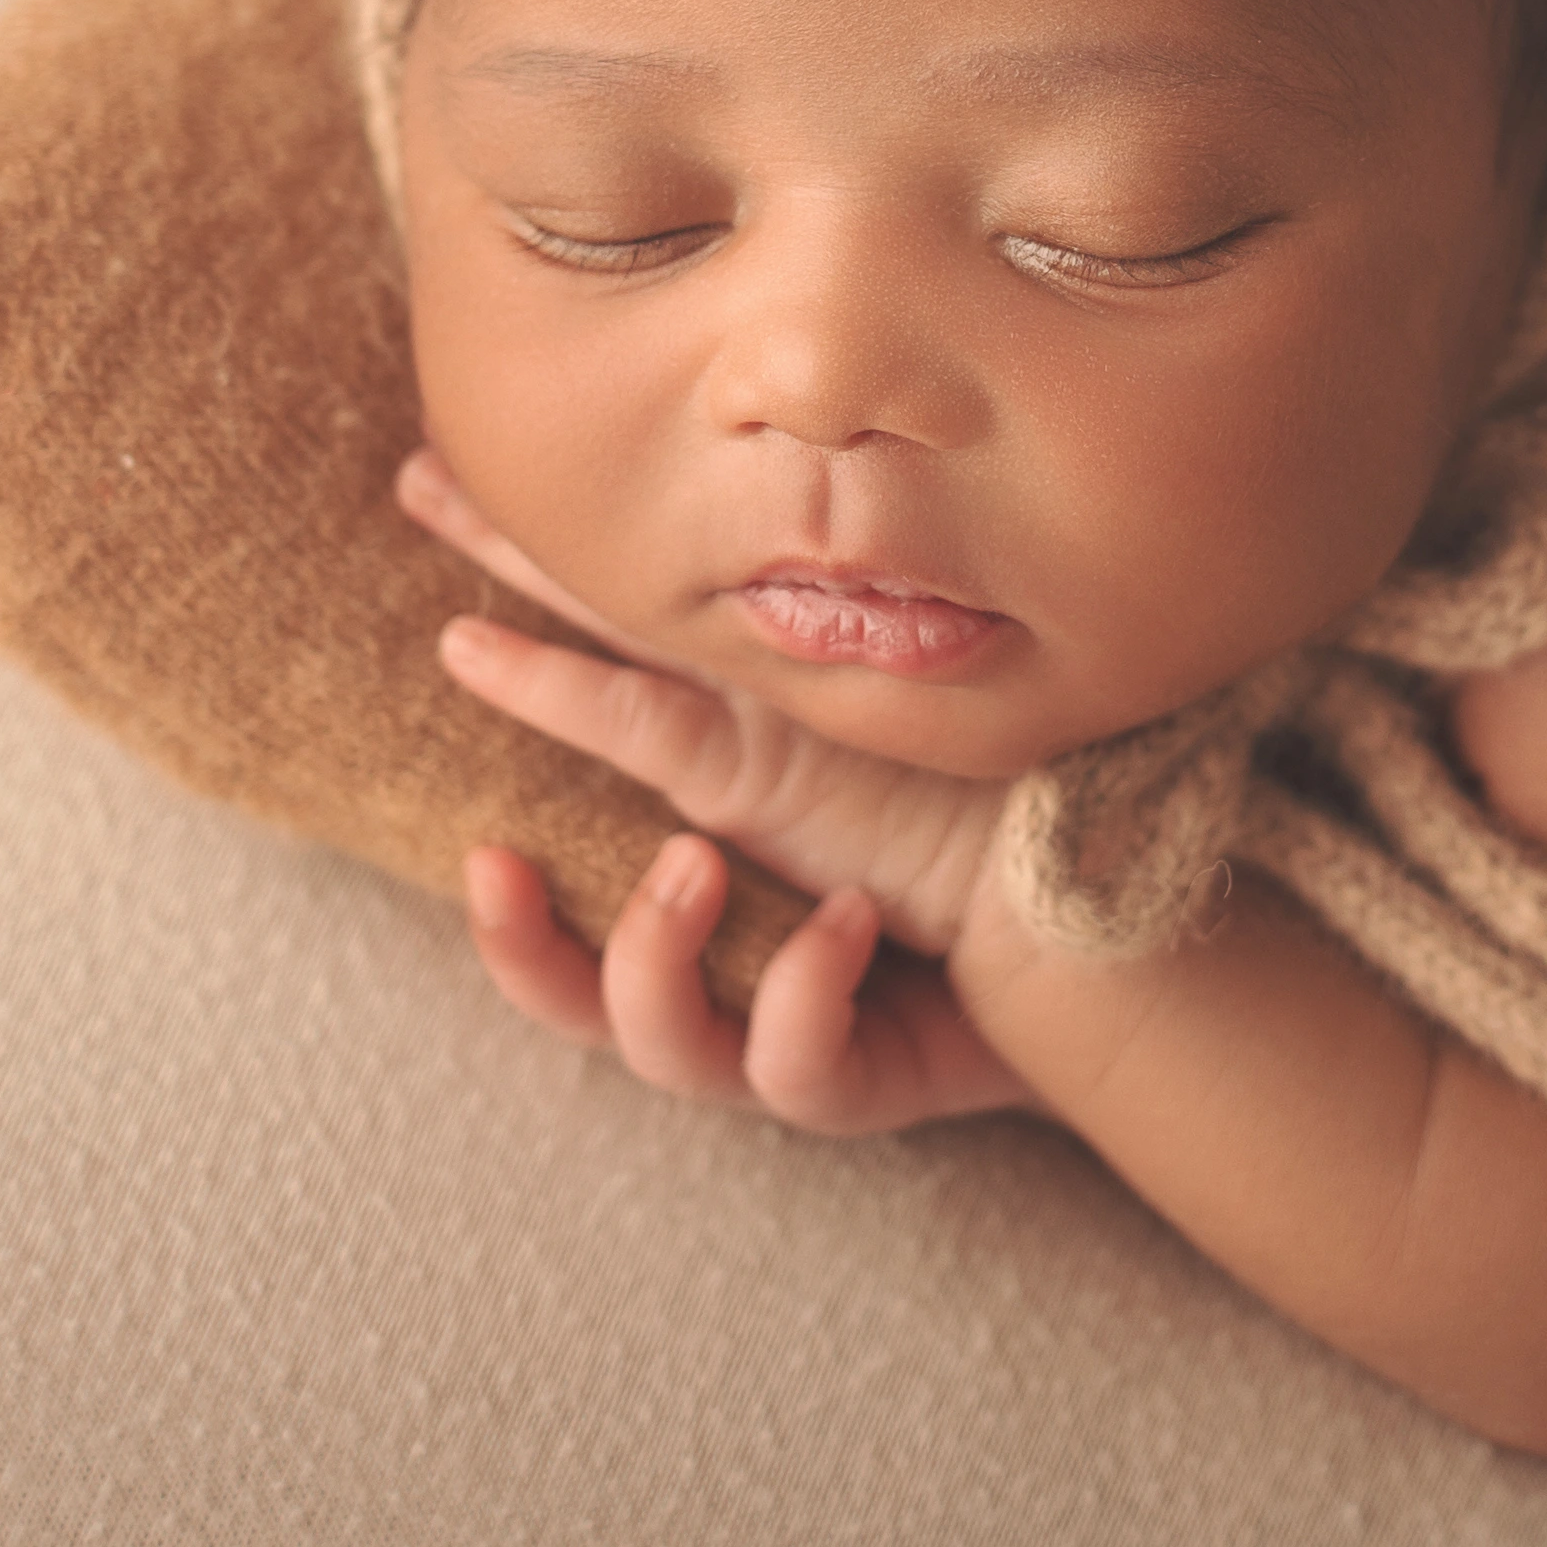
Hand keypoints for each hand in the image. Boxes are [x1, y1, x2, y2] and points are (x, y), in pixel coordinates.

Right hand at [403, 448, 1038, 1131]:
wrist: (1095, 945)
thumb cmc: (981, 809)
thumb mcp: (879, 695)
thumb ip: (801, 619)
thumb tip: (754, 470)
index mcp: (719, 832)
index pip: (588, 782)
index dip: (514, 714)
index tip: (451, 634)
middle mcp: (723, 947)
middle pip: (571, 972)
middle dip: (514, 933)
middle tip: (489, 862)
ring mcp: (774, 1021)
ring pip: (657, 1042)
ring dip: (657, 955)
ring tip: (694, 867)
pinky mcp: (849, 1075)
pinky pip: (795, 1064)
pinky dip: (804, 996)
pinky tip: (849, 926)